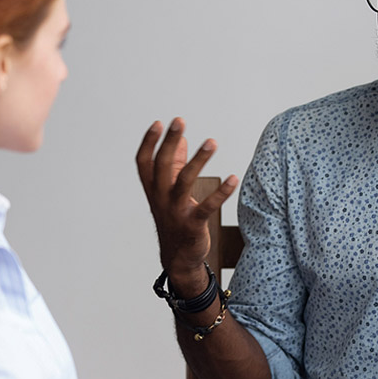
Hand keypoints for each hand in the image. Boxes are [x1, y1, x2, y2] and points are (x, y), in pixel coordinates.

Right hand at [136, 118, 237, 283]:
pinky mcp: (193, 224)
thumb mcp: (170, 192)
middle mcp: (160, 198)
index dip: (149, 142)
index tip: (159, 123)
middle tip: (179, 121)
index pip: (144, 162)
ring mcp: (175, 212)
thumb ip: (176, 165)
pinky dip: (222, 192)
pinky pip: (207, 206)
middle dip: (170, 142)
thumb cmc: (174, 219)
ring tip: (212, 142)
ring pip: (184, 181)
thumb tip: (182, 141)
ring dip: (198, 160)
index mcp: (152, 189)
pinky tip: (233, 179)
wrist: (177, 258)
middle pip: (162, 166)